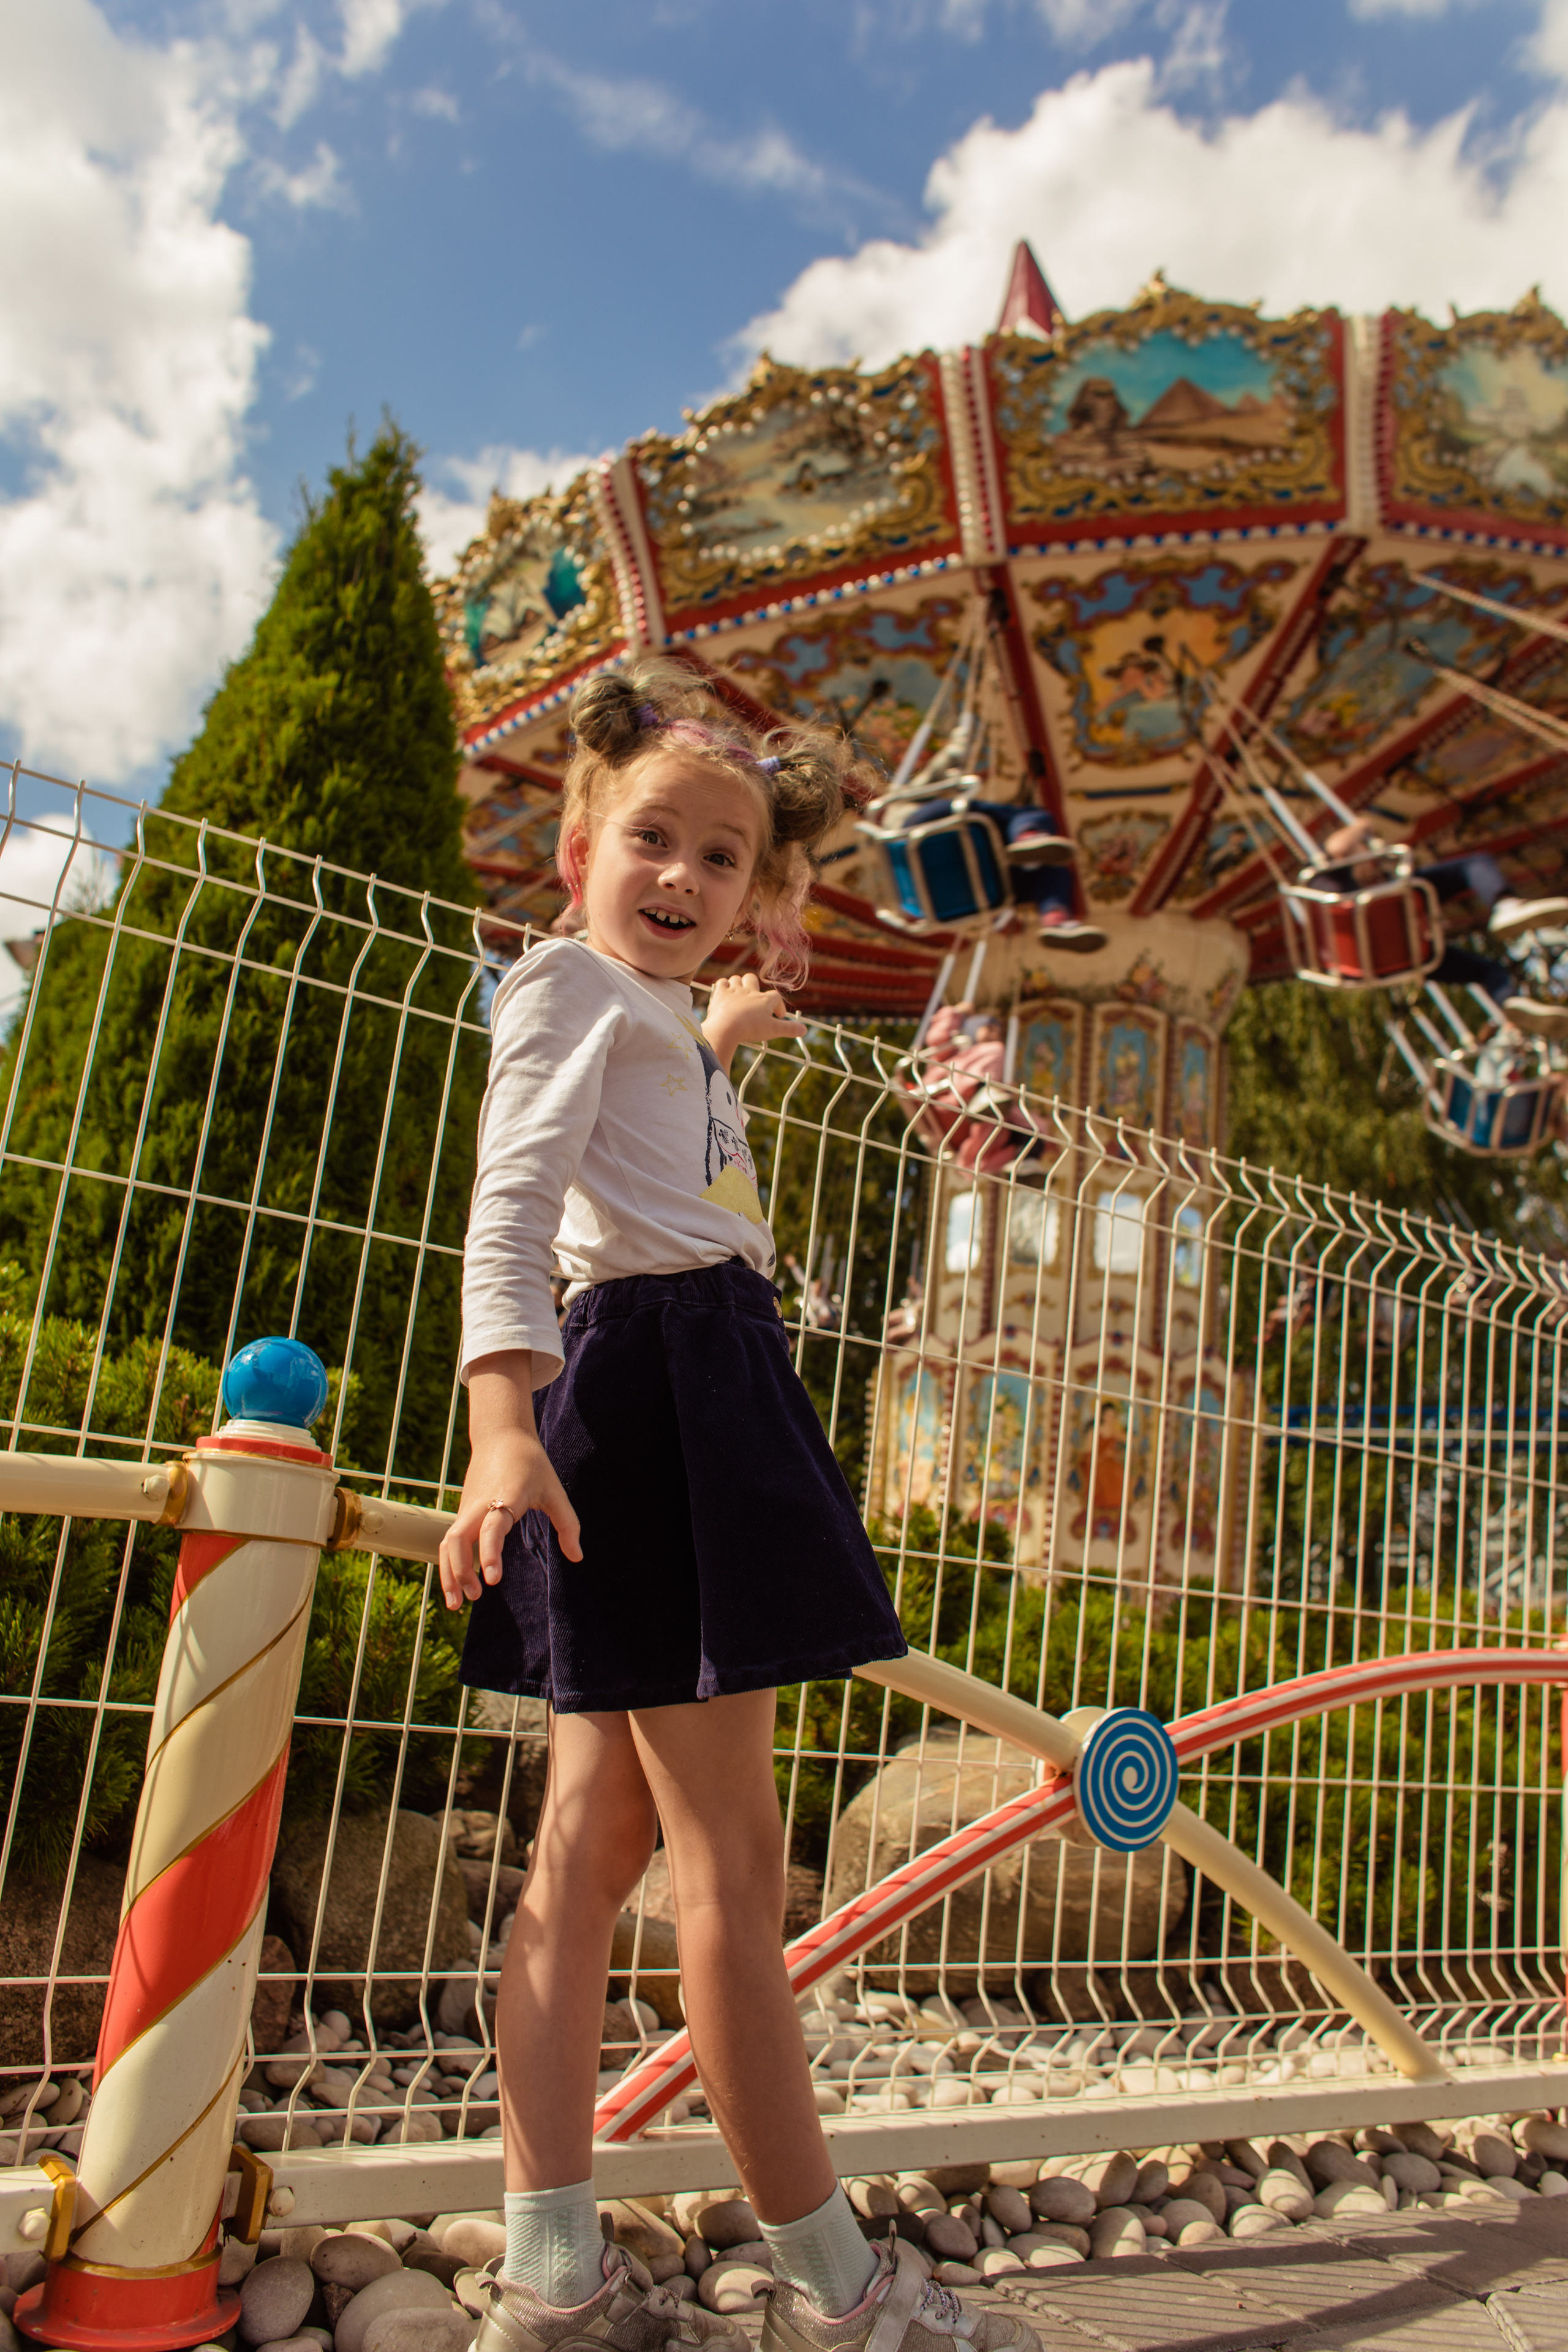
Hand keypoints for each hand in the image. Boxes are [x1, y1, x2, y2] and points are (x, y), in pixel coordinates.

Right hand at [438, 1354, 582, 1610]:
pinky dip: (449, 1564)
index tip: (492, 1581)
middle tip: (476, 1597)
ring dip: (449, 1573)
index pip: (492, 1528)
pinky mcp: (462, 1512)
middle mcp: (481, 1504)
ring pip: (448, 1542)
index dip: (490, 1554)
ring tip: (457, 1604)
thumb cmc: (531, 1464)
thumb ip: (567, 1524)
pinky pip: (450, 1540)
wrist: (501, 1436)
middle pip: (458, 1539)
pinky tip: (456, 1587)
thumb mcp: (555, 1491)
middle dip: (461, 1571)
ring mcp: (467, 1508)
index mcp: (506, 1497)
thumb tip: (577, 1557)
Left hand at [702, 972, 805, 1071]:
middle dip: (754, 987)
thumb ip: (789, 1029)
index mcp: (764, 1000)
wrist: (726, 1028)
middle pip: (753, 979)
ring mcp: (733, 991)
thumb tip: (804, 1030)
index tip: (778, 1016)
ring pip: (737, 979)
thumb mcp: (773, 1030)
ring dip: (738, 985)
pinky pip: (721, 983)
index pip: (775, 997)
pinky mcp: (719, 994)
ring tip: (739, 996)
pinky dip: (723, 987)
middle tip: (754, 1000)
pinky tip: (725, 995)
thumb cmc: (751, 1028)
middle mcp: (750, 991)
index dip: (778, 1006)